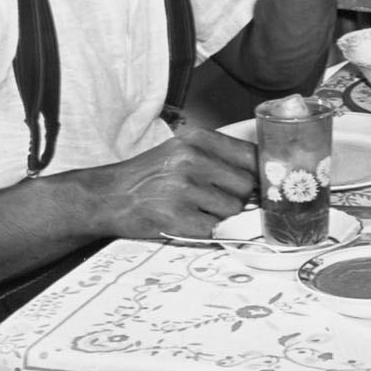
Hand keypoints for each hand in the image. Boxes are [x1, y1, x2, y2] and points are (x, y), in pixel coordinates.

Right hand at [76, 127, 255, 239]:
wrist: (107, 196)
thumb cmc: (149, 176)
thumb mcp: (182, 151)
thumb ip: (220, 158)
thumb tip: (263, 177)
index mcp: (197, 139)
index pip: (252, 155)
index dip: (261, 173)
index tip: (262, 184)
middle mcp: (191, 159)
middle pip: (246, 185)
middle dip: (237, 197)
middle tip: (214, 200)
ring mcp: (182, 188)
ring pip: (233, 209)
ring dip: (220, 215)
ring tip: (194, 209)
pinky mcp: (174, 216)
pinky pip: (213, 229)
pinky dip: (205, 230)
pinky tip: (185, 221)